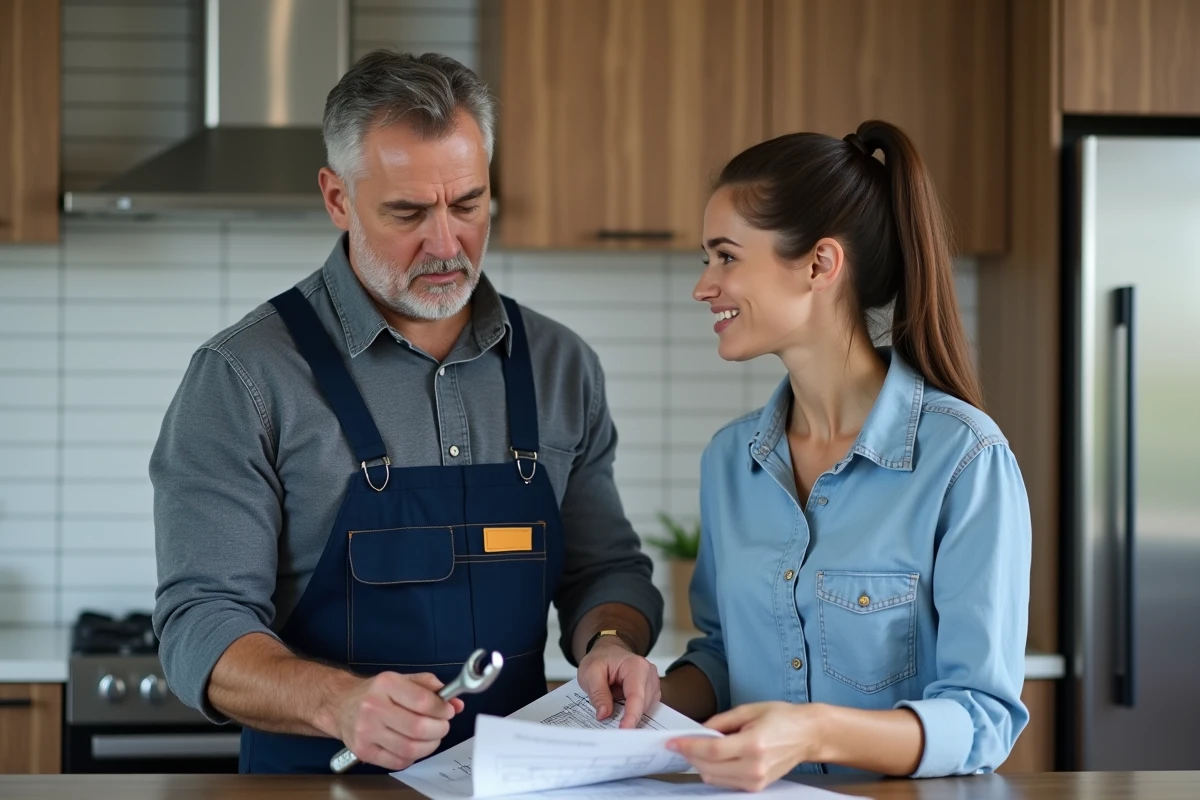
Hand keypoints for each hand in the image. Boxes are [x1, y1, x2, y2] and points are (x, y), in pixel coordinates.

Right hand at [336, 672, 464, 770]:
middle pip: (419, 728)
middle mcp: (373, 707)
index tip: (448, 711)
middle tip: (442, 726)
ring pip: (410, 748)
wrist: (341, 705)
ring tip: (431, 737)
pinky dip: (413, 757)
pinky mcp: (364, 751)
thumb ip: (431, 688)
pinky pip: (399, 762)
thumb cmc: (376, 692)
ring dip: (429, 745)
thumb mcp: (402, 679)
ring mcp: (366, 732)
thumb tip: (456, 703)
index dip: (443, 709)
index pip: (423, 701)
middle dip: (439, 729)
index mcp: (386, 684)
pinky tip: (414, 746)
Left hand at [577, 636, 660, 728]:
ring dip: (633, 717)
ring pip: (647, 708)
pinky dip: (635, 714)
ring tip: (616, 722)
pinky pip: (646, 707)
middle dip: (631, 719)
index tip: (624, 731)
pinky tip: (623, 717)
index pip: (636, 696)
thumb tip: (604, 714)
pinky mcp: (651, 690)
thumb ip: (598, 693)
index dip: (631, 716)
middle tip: (613, 734)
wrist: (607, 651)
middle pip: (644, 705)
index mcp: (636, 666)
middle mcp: (649, 673)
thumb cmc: (600, 659)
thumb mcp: (590, 673)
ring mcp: (652, 682)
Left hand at [667, 702, 824, 791]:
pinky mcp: (757, 787)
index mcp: (753, 744)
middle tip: (681, 743)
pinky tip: (714, 758)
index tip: (672, 742)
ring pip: (714, 779)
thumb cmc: (782, 718)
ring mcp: (756, 780)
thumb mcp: (749, 710)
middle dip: (690, 756)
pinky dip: (714, 772)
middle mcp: (754, 767)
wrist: (808, 735)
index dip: (688, 746)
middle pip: (708, 768)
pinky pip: (725, 783)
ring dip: (700, 765)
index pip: (711, 750)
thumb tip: (698, 730)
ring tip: (698, 749)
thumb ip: (720, 721)